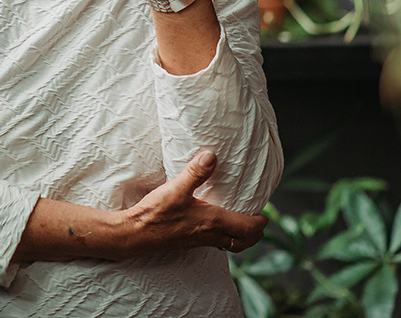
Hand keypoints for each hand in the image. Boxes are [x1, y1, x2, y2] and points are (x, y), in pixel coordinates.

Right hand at [118, 151, 266, 255]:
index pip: (248, 228)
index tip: (265, 214)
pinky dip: (224, 237)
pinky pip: (215, 243)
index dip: (260, 222)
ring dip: (240, 237)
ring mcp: (199, 241)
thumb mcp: (175, 189)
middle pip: (243, 242)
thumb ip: (195, 172)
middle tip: (257, 220)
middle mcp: (210, 234)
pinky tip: (213, 224)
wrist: (135, 234)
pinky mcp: (189, 242)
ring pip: (230, 244)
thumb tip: (212, 155)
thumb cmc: (155, 214)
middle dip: (254, 233)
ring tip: (240, 223)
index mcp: (213, 221)